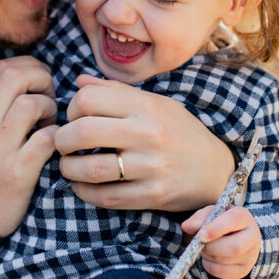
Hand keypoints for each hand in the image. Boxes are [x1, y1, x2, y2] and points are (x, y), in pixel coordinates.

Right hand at [0, 57, 57, 236]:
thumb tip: (22, 86)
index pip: (1, 69)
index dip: (29, 66)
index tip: (39, 83)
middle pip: (16, 76)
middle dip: (42, 79)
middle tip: (50, 97)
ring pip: (32, 104)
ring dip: (51, 109)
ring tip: (50, 125)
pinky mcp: (18, 172)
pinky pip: (47, 140)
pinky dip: (58, 138)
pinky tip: (54, 147)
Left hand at [54, 75, 234, 211]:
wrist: (216, 169)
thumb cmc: (180, 131)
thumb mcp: (155, 103)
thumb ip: (116, 92)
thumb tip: (79, 81)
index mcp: (146, 106)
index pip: (88, 99)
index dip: (72, 109)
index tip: (74, 118)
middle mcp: (149, 133)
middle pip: (83, 132)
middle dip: (62, 140)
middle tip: (63, 144)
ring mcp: (151, 166)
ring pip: (90, 169)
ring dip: (69, 169)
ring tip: (69, 166)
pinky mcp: (153, 195)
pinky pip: (106, 197)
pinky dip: (85, 193)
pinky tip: (82, 186)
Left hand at [181, 206, 260, 278]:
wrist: (237, 236)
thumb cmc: (221, 222)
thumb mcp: (211, 214)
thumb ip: (199, 218)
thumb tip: (186, 227)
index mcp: (244, 217)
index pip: (233, 221)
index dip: (216, 229)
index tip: (201, 235)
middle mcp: (252, 237)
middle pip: (234, 247)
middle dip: (211, 247)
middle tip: (199, 243)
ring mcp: (250, 256)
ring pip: (225, 261)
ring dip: (207, 255)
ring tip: (203, 248)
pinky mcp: (243, 270)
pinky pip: (221, 272)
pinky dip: (208, 266)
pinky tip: (209, 257)